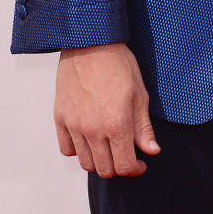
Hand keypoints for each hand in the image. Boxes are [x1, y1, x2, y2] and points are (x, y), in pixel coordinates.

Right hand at [54, 43, 159, 177]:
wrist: (90, 44)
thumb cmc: (118, 64)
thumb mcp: (140, 95)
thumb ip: (143, 128)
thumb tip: (151, 151)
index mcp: (116, 125)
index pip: (124, 167)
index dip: (135, 170)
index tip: (140, 164)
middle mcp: (93, 130)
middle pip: (104, 169)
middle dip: (119, 167)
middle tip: (126, 154)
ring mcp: (74, 126)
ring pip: (85, 163)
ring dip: (99, 161)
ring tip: (108, 146)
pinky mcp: (60, 119)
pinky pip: (67, 149)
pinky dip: (79, 150)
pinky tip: (90, 139)